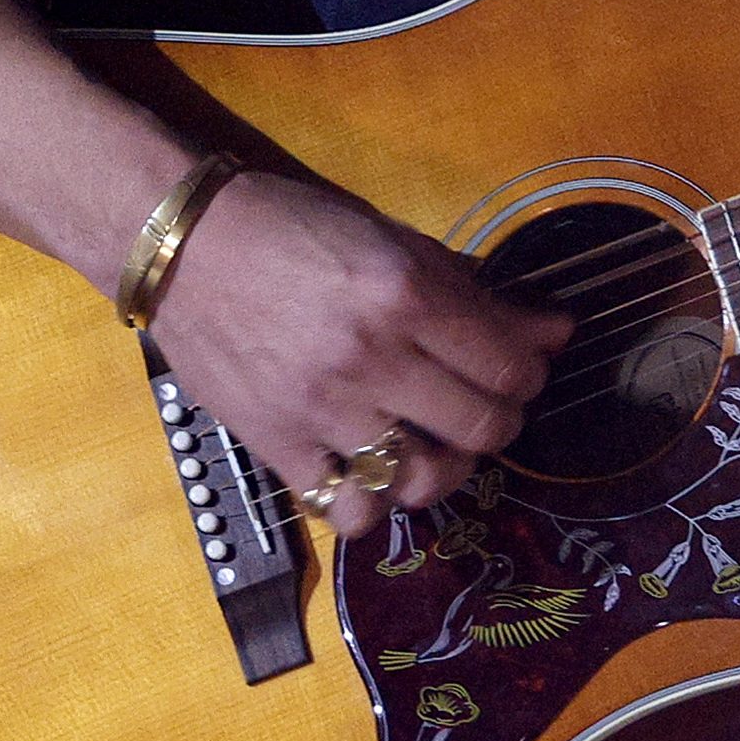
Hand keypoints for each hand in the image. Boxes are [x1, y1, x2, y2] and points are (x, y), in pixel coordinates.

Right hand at [145, 171, 571, 537]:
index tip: (522, 367)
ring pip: (423, 480)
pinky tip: (372, 469)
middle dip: (502, 420)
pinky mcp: (278, 447)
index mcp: (403, 293)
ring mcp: (322, 411)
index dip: (531, 373)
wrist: (184, 246)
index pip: (508, 365)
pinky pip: (350, 511)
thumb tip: (555, 331)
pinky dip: (373, 501)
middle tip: (488, 406)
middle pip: (480, 428)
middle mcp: (370, 358)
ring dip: (447, 468)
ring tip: (437, 443)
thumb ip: (473, 291)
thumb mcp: (392, 241)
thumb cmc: (293, 229)